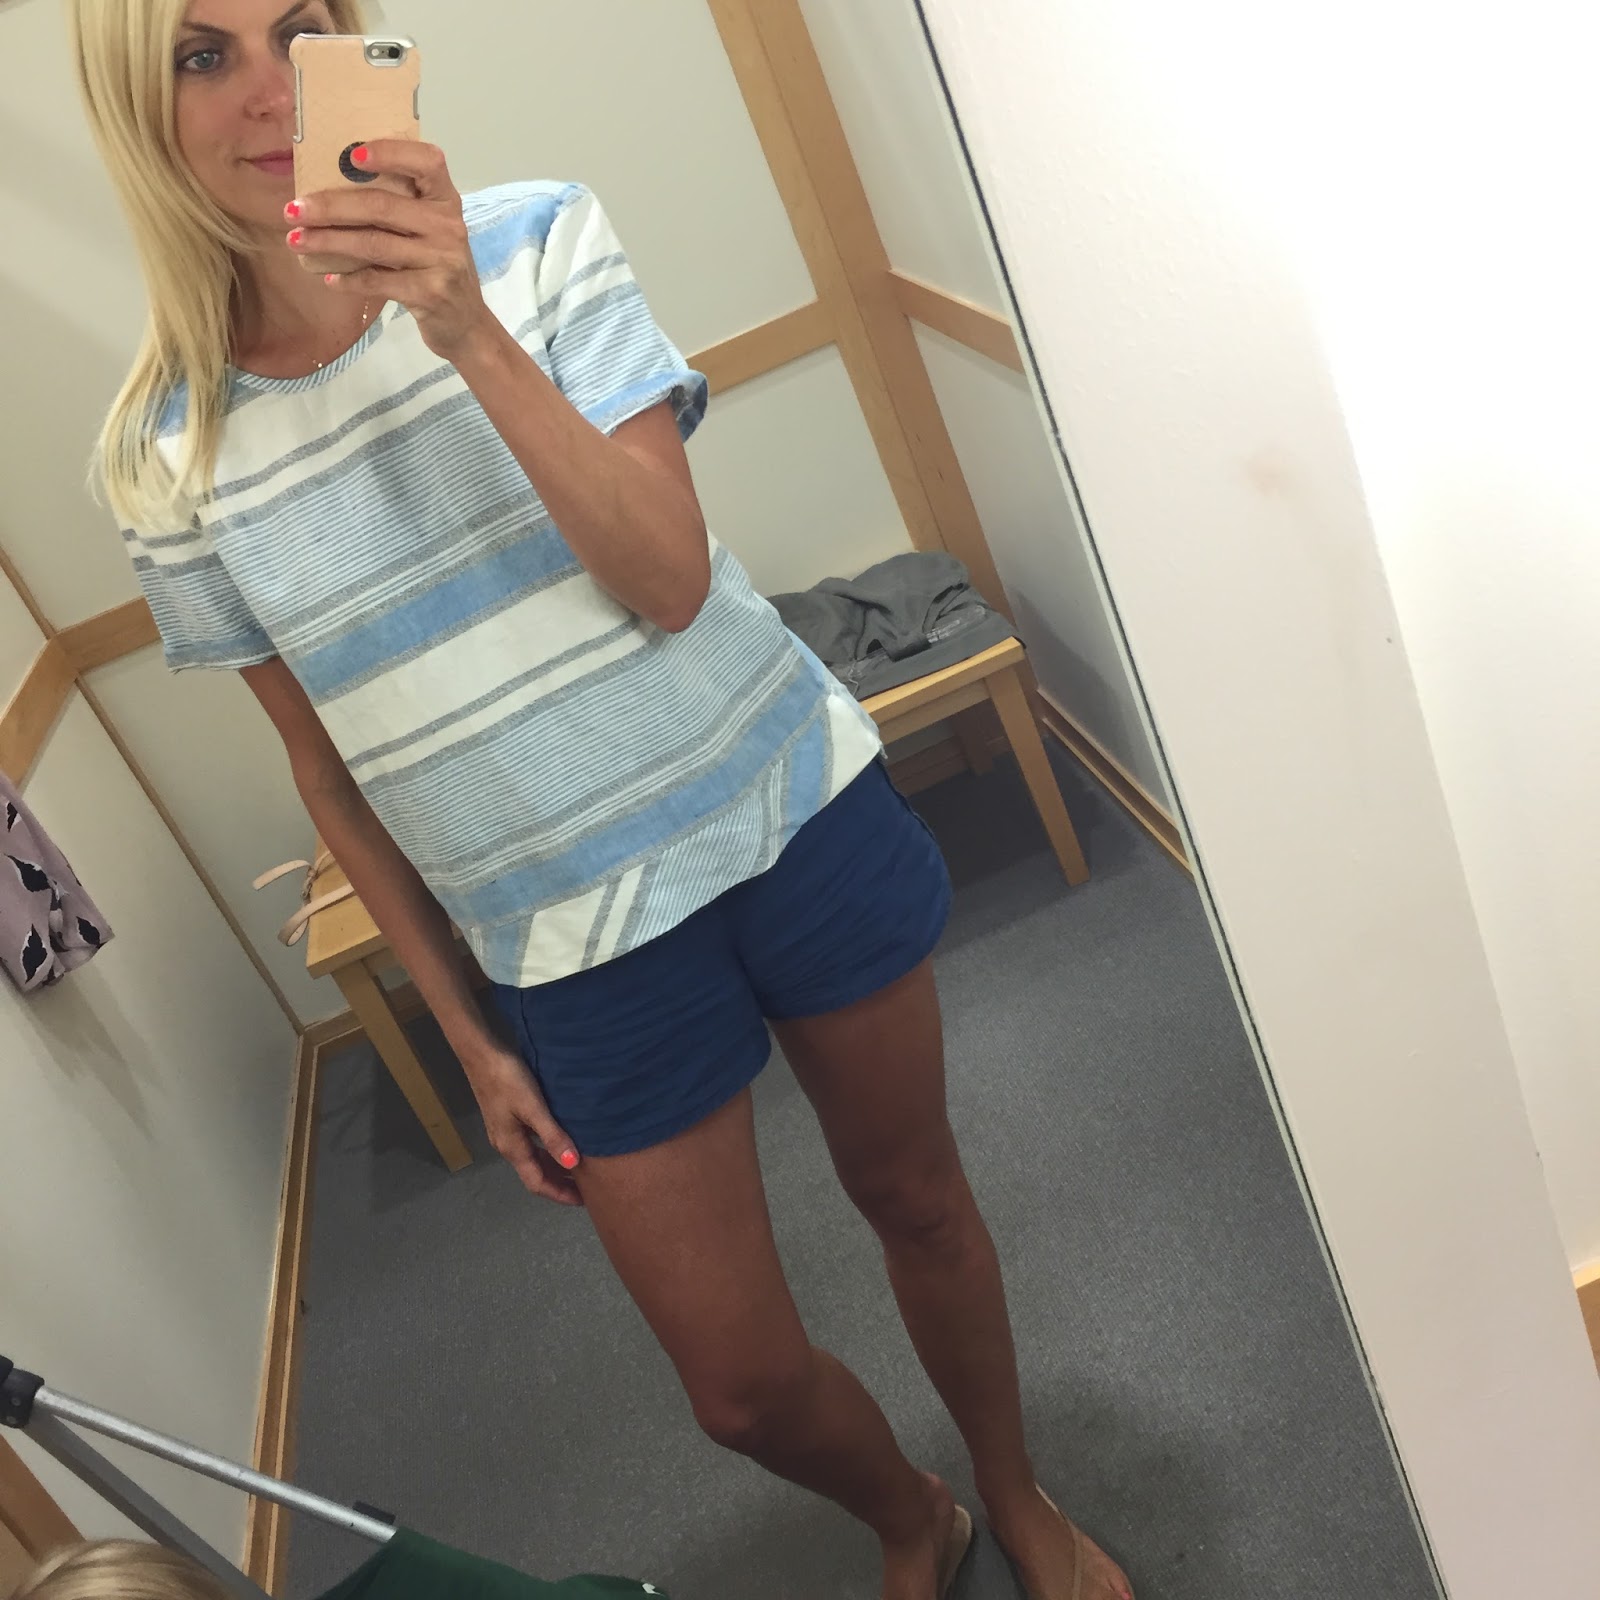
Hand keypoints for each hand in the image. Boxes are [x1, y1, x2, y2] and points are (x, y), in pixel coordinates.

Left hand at [285, 140, 494, 361]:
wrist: (467, 325)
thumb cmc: (438, 270)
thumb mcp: (431, 232)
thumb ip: (400, 210)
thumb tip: (331, 190)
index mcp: (446, 201)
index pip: (427, 161)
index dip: (390, 152)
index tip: (352, 155)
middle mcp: (448, 227)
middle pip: (381, 206)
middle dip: (330, 206)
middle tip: (293, 210)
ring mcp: (442, 261)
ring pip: (373, 244)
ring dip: (327, 242)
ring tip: (296, 241)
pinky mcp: (430, 293)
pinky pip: (378, 281)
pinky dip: (349, 280)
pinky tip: (329, 278)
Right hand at [462, 1043, 584, 1205]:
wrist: (482, 1055)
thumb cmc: (508, 1080)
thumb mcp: (533, 1108)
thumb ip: (552, 1136)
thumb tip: (573, 1165)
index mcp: (512, 1148)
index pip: (537, 1183)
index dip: (559, 1194)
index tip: (583, 1201)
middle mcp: (508, 1145)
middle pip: (535, 1174)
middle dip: (559, 1184)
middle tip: (587, 1188)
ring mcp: (506, 1132)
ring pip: (534, 1158)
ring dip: (554, 1167)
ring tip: (580, 1169)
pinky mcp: (508, 1118)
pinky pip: (531, 1144)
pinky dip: (548, 1150)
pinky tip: (561, 1141)